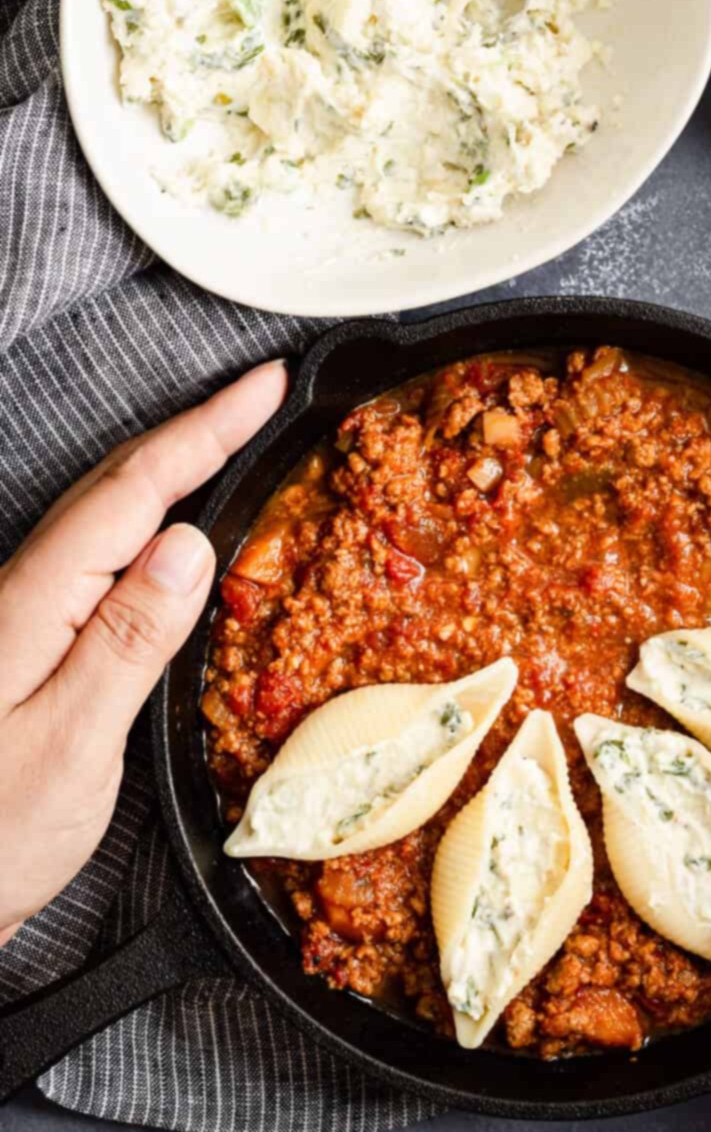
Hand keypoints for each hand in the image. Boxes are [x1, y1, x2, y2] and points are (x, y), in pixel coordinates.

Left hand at [0, 359, 286, 943]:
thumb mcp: (70, 747)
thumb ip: (129, 640)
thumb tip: (189, 544)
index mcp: (36, 601)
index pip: (136, 490)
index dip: (207, 429)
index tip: (266, 384)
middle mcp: (24, 593)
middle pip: (117, 484)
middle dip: (194, 429)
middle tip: (262, 396)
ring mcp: (22, 617)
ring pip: (105, 514)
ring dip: (171, 466)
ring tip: (229, 440)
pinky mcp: (29, 646)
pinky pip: (99, 555)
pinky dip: (148, 518)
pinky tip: (170, 534)